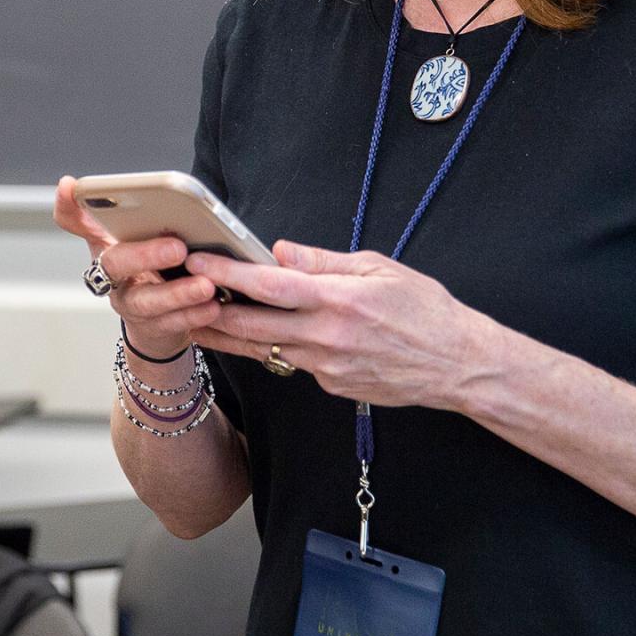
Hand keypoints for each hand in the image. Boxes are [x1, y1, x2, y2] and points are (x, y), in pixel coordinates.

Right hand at [53, 175, 224, 359]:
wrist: (158, 323)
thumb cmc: (147, 269)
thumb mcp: (132, 235)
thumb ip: (118, 210)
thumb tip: (74, 182)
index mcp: (105, 244)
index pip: (75, 220)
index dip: (68, 205)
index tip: (70, 186)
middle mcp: (110, 275)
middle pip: (115, 263)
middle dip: (145, 255)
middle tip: (178, 247)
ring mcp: (129, 305)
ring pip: (147, 301)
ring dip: (178, 294)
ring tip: (206, 285)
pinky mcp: (152, 329)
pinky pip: (170, 325)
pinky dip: (193, 316)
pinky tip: (212, 306)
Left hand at [183, 240, 502, 410]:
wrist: (458, 366)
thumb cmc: (425, 310)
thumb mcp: (380, 269)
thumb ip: (324, 261)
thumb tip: (280, 250)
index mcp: (338, 300)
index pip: (268, 285)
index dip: (227, 274)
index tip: (196, 261)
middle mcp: (326, 336)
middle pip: (251, 325)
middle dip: (208, 310)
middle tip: (176, 294)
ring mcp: (326, 366)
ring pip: (263, 348)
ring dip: (228, 333)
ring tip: (196, 315)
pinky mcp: (331, 385)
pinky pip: (291, 362)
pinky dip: (270, 348)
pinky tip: (252, 335)